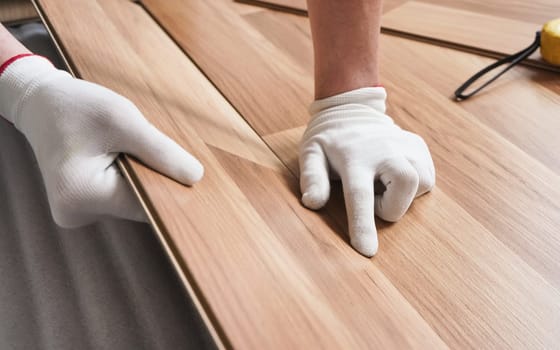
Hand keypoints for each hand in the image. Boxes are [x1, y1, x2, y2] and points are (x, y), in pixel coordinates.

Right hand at [0, 55, 202, 226]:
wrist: (40, 104)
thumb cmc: (76, 106)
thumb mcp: (123, 119)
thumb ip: (160, 151)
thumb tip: (195, 177)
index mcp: (81, 194)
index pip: (146, 204)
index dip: (170, 187)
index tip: (189, 174)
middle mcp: (77, 213)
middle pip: (138, 204)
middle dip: (154, 179)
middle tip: (159, 151)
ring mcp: (78, 213)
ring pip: (130, 201)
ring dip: (141, 178)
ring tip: (130, 149)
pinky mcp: (83, 205)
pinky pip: (119, 197)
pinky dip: (129, 179)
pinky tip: (122, 158)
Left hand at [299, 87, 434, 255]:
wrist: (350, 108)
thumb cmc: (329, 140)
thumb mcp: (311, 154)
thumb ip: (312, 178)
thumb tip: (312, 203)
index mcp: (353, 157)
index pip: (359, 195)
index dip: (363, 225)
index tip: (367, 252)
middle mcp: (384, 150)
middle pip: (406, 184)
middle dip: (393, 206)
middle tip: (374, 199)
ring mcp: (405, 145)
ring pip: (422, 183)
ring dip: (403, 195)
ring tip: (382, 184)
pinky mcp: (418, 146)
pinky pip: (427, 177)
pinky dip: (413, 185)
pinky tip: (392, 175)